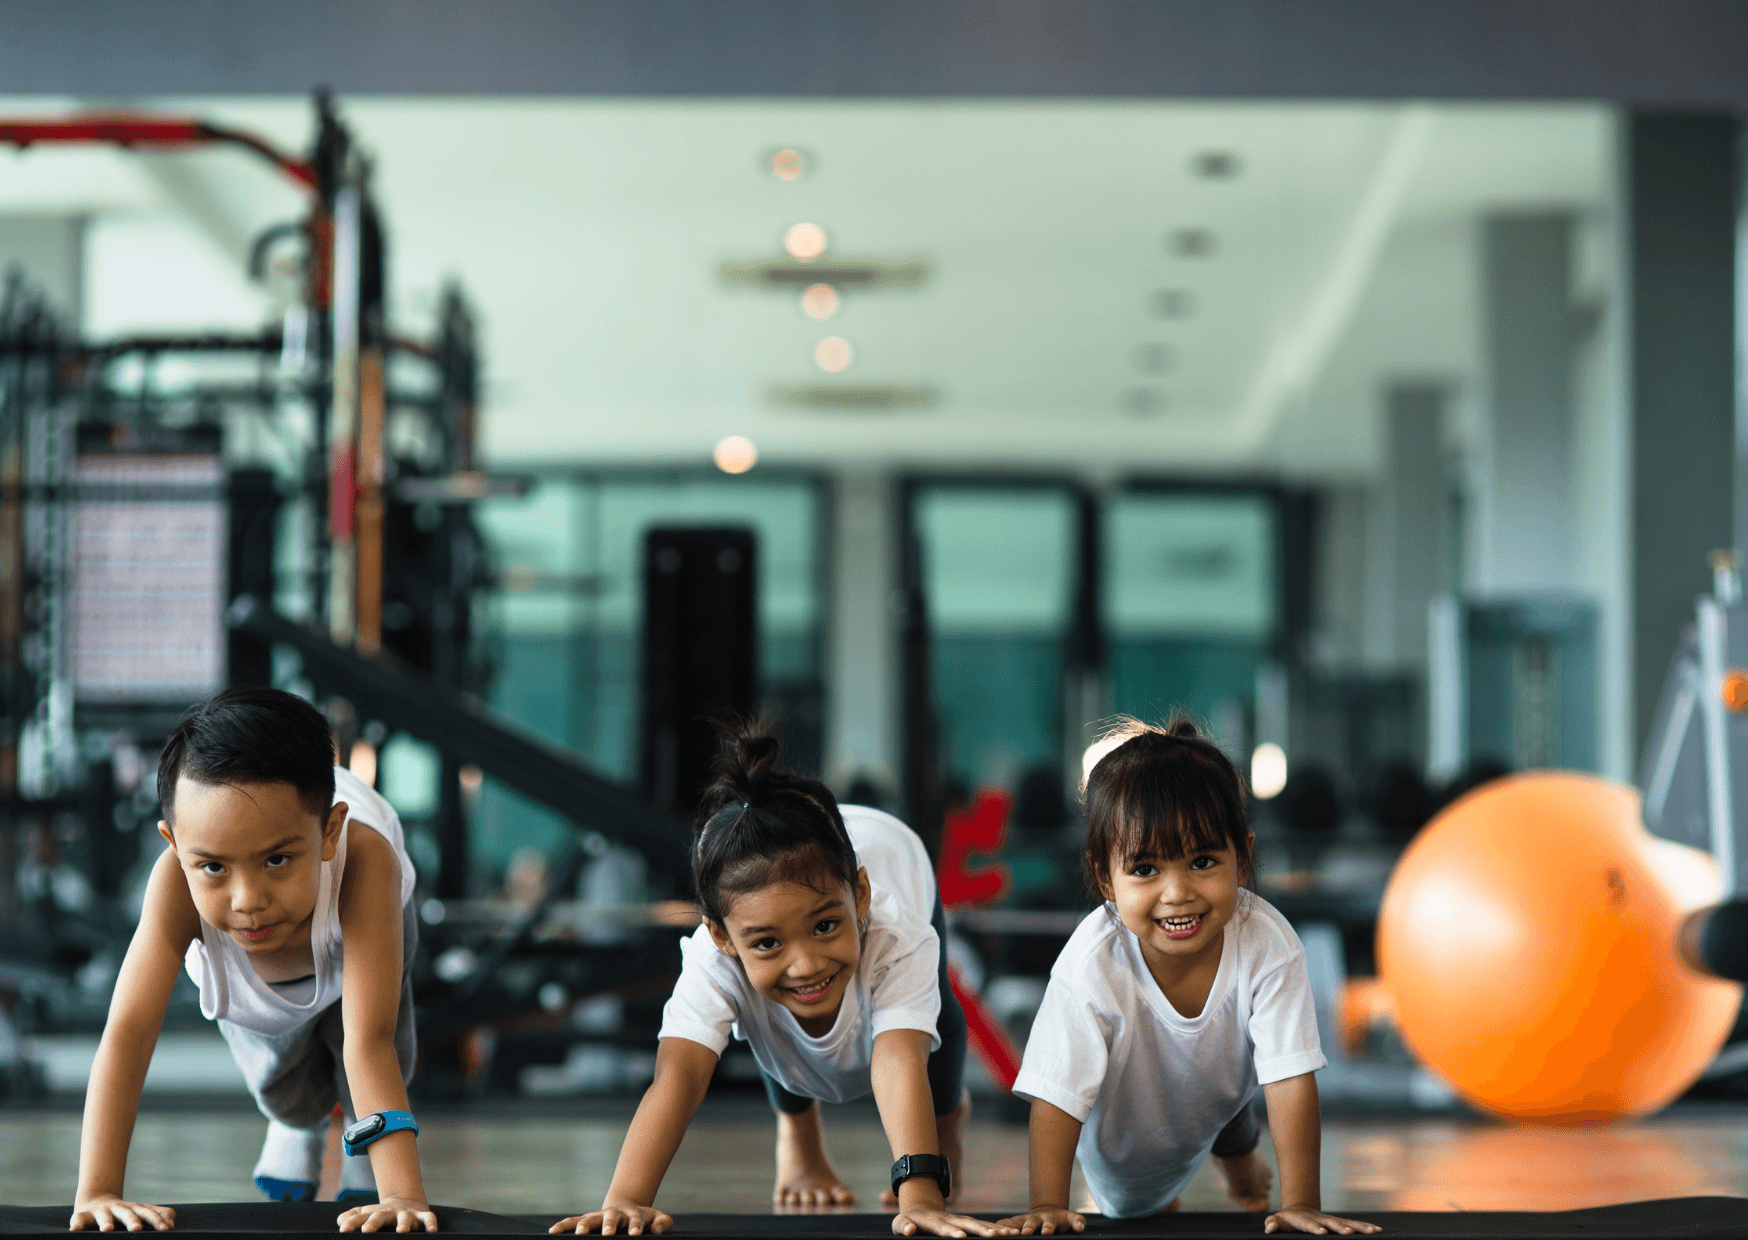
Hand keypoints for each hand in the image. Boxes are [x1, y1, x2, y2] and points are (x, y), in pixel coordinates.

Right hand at [70, 1197, 175, 1232]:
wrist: (97, 1201)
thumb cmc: (124, 1213)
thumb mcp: (141, 1212)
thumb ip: (158, 1215)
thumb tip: (171, 1223)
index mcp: (136, 1208)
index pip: (149, 1213)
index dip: (157, 1220)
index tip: (166, 1229)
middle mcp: (119, 1208)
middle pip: (128, 1213)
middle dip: (133, 1221)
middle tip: (137, 1229)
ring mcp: (101, 1211)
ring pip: (104, 1216)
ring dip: (106, 1222)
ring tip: (108, 1229)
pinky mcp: (83, 1215)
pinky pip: (79, 1218)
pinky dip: (77, 1223)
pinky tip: (75, 1230)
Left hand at [337, 1195, 437, 1232]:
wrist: (404, 1201)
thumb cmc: (380, 1214)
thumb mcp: (365, 1214)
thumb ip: (351, 1217)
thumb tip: (341, 1222)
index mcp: (373, 1214)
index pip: (359, 1217)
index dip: (351, 1223)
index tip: (343, 1230)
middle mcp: (389, 1213)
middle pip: (380, 1216)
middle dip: (373, 1223)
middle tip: (366, 1230)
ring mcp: (406, 1213)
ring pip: (405, 1217)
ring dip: (403, 1223)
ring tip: (402, 1231)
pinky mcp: (421, 1215)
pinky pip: (428, 1218)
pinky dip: (430, 1223)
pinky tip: (432, 1231)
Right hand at [548, 1204, 671, 1235]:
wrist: (626, 1207)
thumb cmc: (643, 1219)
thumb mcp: (657, 1217)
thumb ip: (663, 1223)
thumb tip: (656, 1230)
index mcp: (633, 1214)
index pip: (635, 1220)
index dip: (635, 1226)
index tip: (635, 1234)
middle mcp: (614, 1214)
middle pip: (611, 1217)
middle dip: (608, 1225)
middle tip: (608, 1234)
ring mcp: (599, 1216)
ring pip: (589, 1219)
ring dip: (584, 1226)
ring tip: (579, 1235)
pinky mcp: (586, 1220)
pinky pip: (572, 1221)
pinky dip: (563, 1225)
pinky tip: (553, 1232)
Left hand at [890, 1205, 1017, 1237]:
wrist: (919, 1209)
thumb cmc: (908, 1221)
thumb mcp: (900, 1224)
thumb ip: (903, 1227)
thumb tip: (910, 1230)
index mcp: (934, 1222)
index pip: (944, 1228)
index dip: (952, 1232)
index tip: (960, 1237)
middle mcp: (950, 1219)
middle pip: (968, 1224)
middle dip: (980, 1230)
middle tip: (994, 1236)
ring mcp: (960, 1219)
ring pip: (980, 1224)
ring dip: (995, 1228)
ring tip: (1010, 1233)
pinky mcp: (967, 1222)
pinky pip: (984, 1225)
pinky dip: (998, 1228)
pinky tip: (1011, 1233)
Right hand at [995, 1206, 1084, 1235]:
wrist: (1049, 1212)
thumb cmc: (1062, 1220)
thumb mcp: (1072, 1219)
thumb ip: (1078, 1222)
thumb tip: (1081, 1227)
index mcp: (1050, 1220)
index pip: (1049, 1225)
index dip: (1048, 1228)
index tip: (1046, 1232)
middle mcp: (1036, 1219)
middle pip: (1031, 1223)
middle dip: (1028, 1227)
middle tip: (1025, 1233)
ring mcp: (1025, 1219)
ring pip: (1015, 1222)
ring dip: (1010, 1226)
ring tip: (1002, 1231)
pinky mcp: (1017, 1221)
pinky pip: (1006, 1222)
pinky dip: (1000, 1225)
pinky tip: (991, 1230)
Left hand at [1264, 1205, 1380, 1234]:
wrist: (1299, 1210)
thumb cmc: (1287, 1220)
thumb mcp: (1277, 1221)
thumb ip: (1273, 1223)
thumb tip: (1269, 1228)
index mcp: (1305, 1221)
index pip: (1310, 1225)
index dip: (1315, 1228)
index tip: (1322, 1233)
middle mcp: (1321, 1219)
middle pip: (1332, 1223)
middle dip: (1340, 1228)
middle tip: (1349, 1233)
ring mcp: (1332, 1220)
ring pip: (1348, 1223)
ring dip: (1360, 1227)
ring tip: (1373, 1231)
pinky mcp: (1340, 1223)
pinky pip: (1354, 1225)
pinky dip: (1366, 1227)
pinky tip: (1378, 1230)